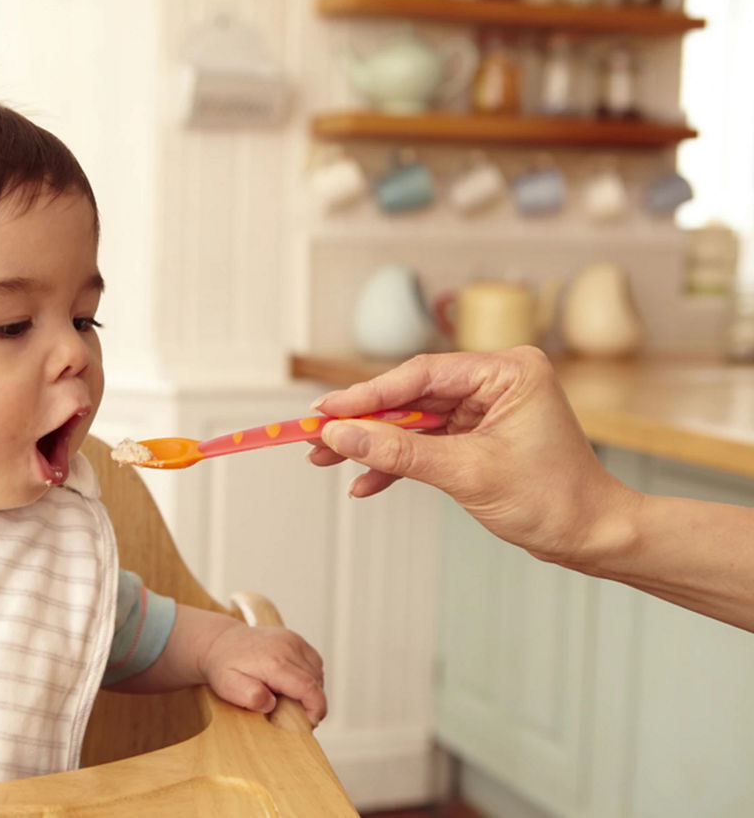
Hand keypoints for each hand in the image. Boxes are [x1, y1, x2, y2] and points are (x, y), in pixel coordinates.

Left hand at [199, 622, 326, 725]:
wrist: (219, 642)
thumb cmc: (223, 666)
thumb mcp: (227, 686)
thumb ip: (249, 696)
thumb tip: (271, 703)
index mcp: (274, 662)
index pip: (309, 688)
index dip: (316, 709)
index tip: (309, 723)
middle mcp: (287, 647)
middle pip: (316, 682)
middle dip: (312, 702)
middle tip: (295, 715)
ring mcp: (292, 640)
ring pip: (317, 671)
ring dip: (312, 688)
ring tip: (292, 698)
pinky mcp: (294, 638)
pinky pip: (313, 661)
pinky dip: (310, 675)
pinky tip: (293, 683)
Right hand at [307, 346, 639, 563]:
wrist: (591, 537)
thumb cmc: (552, 500)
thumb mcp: (466, 474)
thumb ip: (399, 452)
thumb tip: (342, 434)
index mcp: (506, 371)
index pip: (420, 375)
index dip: (367, 394)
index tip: (325, 411)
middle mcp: (495, 381)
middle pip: (410, 395)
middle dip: (363, 421)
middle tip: (315, 435)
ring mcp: (485, 408)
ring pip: (411, 420)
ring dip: (373, 444)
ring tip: (326, 458)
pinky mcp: (477, 435)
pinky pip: (426, 442)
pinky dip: (396, 463)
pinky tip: (364, 482)